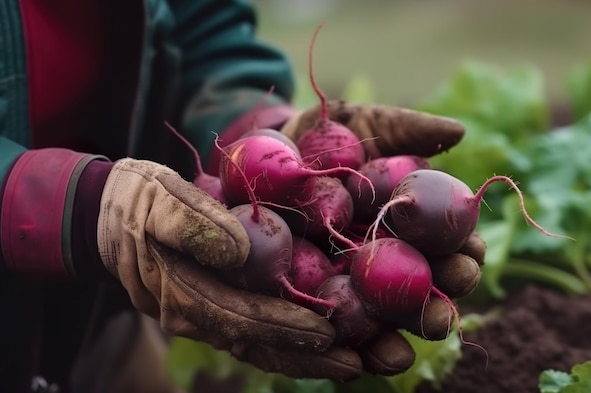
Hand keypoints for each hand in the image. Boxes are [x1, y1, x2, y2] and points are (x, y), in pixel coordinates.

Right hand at [97, 158, 412, 380]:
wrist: (114, 215)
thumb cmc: (138, 202)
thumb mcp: (157, 200)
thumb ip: (192, 222)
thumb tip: (241, 251)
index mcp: (183, 292)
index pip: (240, 317)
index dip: (284, 327)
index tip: (329, 332)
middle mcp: (199, 316)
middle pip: (262, 344)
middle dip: (316, 356)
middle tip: (369, 362)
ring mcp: (211, 316)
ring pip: (266, 345)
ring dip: (316, 357)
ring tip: (366, 362)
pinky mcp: (221, 308)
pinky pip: (261, 332)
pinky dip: (297, 343)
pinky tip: (334, 344)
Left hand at [281, 101, 485, 336]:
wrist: (267, 150)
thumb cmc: (324, 135)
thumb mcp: (364, 124)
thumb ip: (408, 131)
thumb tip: (459, 133)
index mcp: (408, 225)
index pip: (445, 244)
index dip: (462, 252)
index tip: (470, 254)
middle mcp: (384, 261)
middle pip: (416, 291)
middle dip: (435, 306)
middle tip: (444, 313)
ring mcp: (347, 285)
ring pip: (376, 322)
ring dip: (392, 343)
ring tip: (400, 354)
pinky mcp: (308, 302)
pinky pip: (327, 333)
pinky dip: (339, 351)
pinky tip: (348, 365)